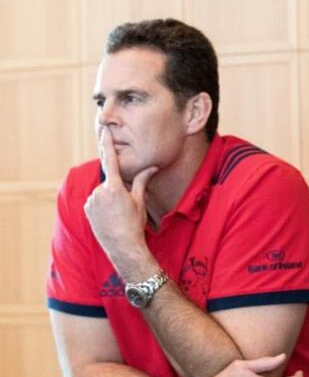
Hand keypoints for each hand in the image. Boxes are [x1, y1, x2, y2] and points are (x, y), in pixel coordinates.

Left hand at [84, 131, 157, 279]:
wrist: (122, 245)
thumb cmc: (134, 224)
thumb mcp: (140, 201)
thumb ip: (142, 181)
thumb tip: (152, 167)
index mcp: (114, 187)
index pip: (110, 160)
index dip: (107, 144)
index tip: (104, 131)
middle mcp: (100, 191)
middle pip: (110, 181)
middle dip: (117, 189)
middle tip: (125, 207)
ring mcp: (92, 201)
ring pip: (102, 192)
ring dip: (110, 198)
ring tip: (119, 215)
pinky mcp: (87, 209)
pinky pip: (96, 202)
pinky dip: (103, 206)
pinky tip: (111, 218)